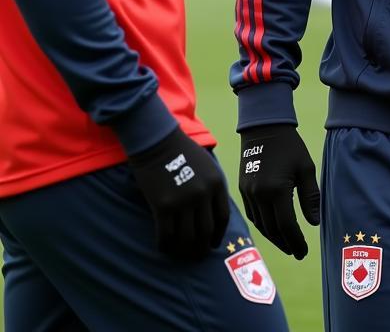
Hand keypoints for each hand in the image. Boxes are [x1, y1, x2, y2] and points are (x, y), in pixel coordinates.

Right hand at [128, 126, 229, 260]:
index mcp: (217, 184)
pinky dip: (165, 246)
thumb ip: (212, 188)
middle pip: (206, 232)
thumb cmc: (182, 152)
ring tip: (180, 255)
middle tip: (196, 255)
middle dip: (202, 248)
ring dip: (184, 251)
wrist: (158, 142)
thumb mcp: (207, 166)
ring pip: (186, 238)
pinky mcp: (163, 206)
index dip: (218, 235)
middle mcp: (203, 194)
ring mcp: (184, 201)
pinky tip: (164, 247)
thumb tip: (213, 214)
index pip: (222, 218)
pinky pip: (166, 236)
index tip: (214, 244)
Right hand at [238, 123, 319, 258]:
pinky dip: (263, 226)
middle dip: (286, 244)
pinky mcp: (242, 190)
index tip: (304, 252)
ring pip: (260, 225)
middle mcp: (259, 195)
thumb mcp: (306, 168)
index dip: (296, 241)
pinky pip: (252, 215)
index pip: (287, 225)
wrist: (264, 128)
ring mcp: (248, 193)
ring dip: (274, 238)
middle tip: (297, 253)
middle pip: (272, 229)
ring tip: (287, 245)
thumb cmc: (290, 146)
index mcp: (277, 190)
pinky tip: (272, 229)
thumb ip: (310, 196)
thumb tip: (314, 223)